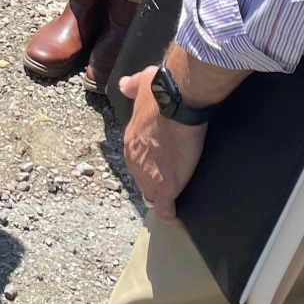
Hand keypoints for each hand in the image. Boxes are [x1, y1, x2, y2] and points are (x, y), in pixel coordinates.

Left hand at [121, 67, 208, 220]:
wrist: (177, 101)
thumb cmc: (161, 92)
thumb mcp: (142, 84)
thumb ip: (132, 86)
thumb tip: (125, 84)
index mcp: (131, 141)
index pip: (137, 159)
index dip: (148, 164)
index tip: (159, 165)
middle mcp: (135, 161)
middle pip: (142, 180)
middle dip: (154, 183)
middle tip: (170, 183)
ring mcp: (149, 176)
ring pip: (153, 197)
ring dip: (163, 200)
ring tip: (175, 203)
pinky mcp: (168, 187)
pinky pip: (167, 209)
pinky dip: (172, 215)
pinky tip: (179, 219)